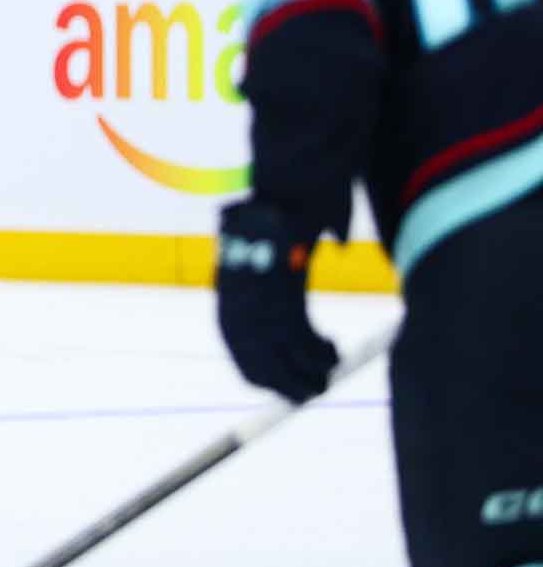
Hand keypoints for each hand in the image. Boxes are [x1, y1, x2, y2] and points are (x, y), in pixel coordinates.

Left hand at [215, 199, 339, 402]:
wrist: (290, 174)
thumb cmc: (292, 199)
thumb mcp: (284, 234)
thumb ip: (293, 255)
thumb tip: (328, 250)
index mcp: (232, 282)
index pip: (235, 341)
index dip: (256, 368)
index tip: (276, 384)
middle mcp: (240, 291)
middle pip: (253, 354)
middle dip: (280, 380)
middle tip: (307, 392)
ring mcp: (258, 289)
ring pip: (278, 350)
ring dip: (303, 373)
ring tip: (325, 380)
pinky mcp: (281, 284)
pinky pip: (298, 334)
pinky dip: (317, 352)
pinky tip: (332, 355)